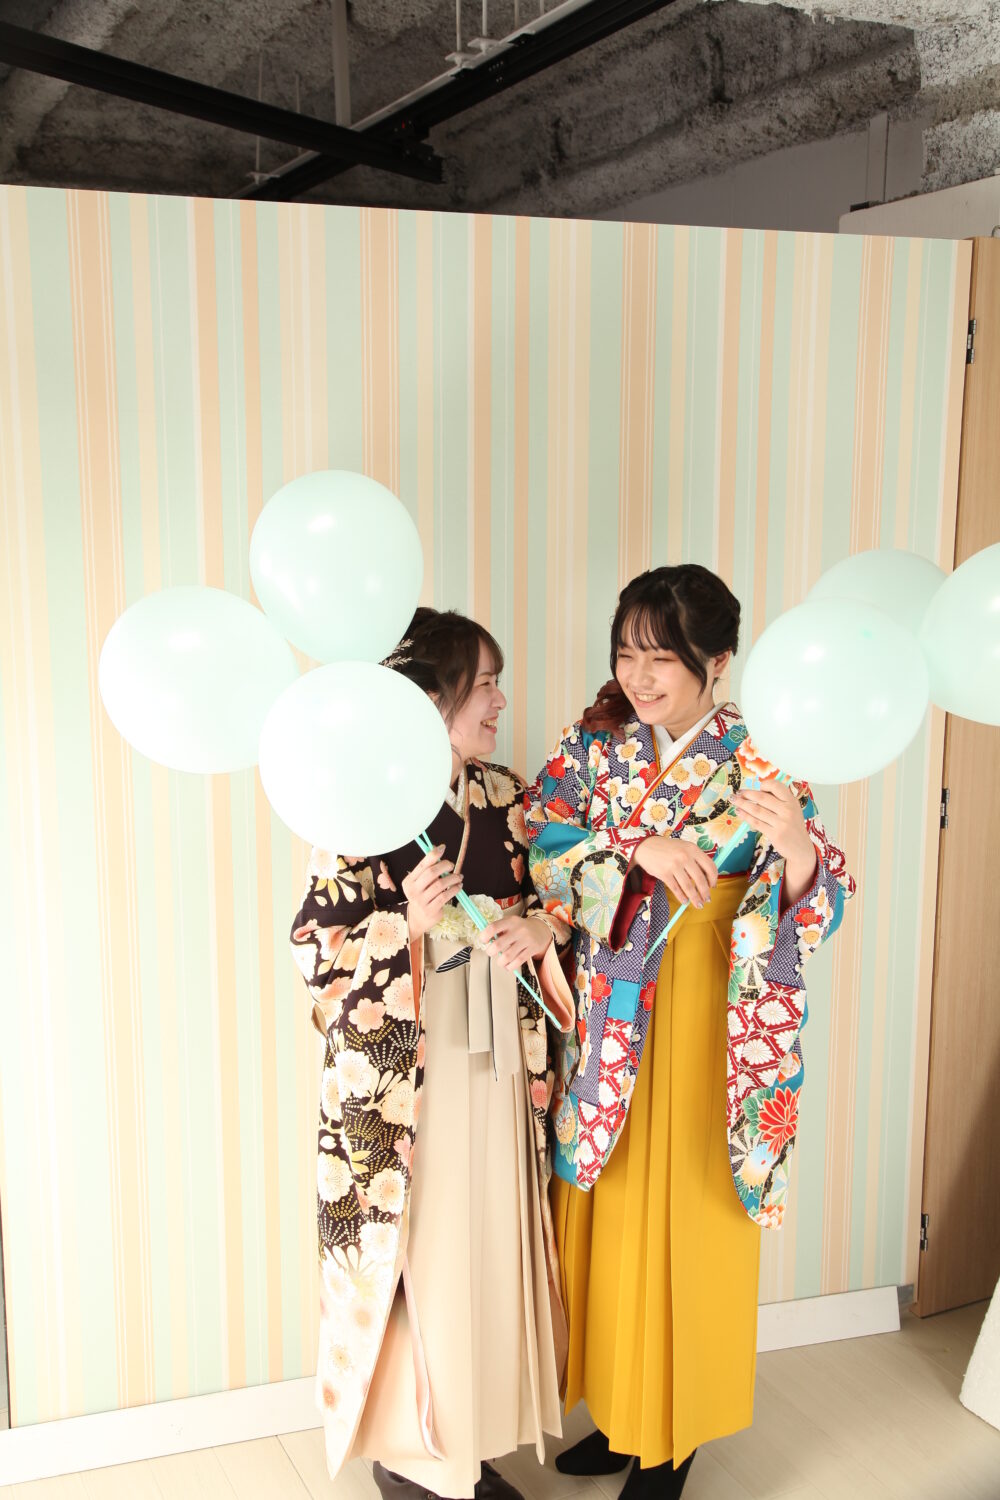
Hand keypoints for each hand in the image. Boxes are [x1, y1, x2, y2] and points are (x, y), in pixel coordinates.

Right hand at [402, 845, 463, 939]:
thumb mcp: (420, 883)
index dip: (433, 855)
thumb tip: (437, 848)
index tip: (443, 848)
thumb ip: (428, 868)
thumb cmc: (422, 896)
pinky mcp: (430, 910)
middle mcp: (413, 891)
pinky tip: (458, 886)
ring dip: (453, 878)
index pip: (422, 865)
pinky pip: (445, 896)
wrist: (417, 919)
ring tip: (459, 877)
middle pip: (431, 874)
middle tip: (452, 866)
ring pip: (440, 885)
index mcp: (409, 881)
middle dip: (444, 866)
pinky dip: (454, 889)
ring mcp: (421, 901)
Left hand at [479, 915, 552, 970]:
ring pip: (507, 956)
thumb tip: (485, 941)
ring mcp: (526, 939)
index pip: (493, 927)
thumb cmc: (520, 928)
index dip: (484, 936)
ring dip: (500, 962)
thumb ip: (498, 931)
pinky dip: (510, 966)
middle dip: (490, 952)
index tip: (483, 941)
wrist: (541, 930)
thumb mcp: (510, 924)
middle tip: (490, 952)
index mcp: (510, 921)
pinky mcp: (533, 949)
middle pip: (498, 945)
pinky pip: (518, 961)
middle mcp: (518, 929)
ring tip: (500, 961)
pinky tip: (508, 965)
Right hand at [633, 835, 717, 909]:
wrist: (646, 846)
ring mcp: (674, 865)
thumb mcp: (684, 847)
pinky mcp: (664, 873)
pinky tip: (685, 901)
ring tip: (698, 904)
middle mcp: (685, 856)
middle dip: (705, 892)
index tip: (713, 886)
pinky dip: (682, 897)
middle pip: (700, 879)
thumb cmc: (667, 848)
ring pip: (688, 886)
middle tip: (707, 900)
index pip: (709, 866)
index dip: (713, 879)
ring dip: (695, 898)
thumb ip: (695, 859)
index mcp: (693, 849)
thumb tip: (707, 878)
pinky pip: (676, 889)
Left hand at [732, 779, 816, 899]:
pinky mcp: (775, 834)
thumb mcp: (792, 810)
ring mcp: (781, 823)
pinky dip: (746, 816)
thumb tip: (757, 791)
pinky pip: (756, 822)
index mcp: (792, 801)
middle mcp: (787, 810)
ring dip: (743, 804)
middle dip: (747, 794)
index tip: (757, 786)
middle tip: (737, 793)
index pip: (777, 786)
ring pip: (757, 810)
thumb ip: (779, 800)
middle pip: (762, 798)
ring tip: (734, 800)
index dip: (765, 785)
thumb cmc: (793, 827)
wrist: (801, 848)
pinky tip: (739, 812)